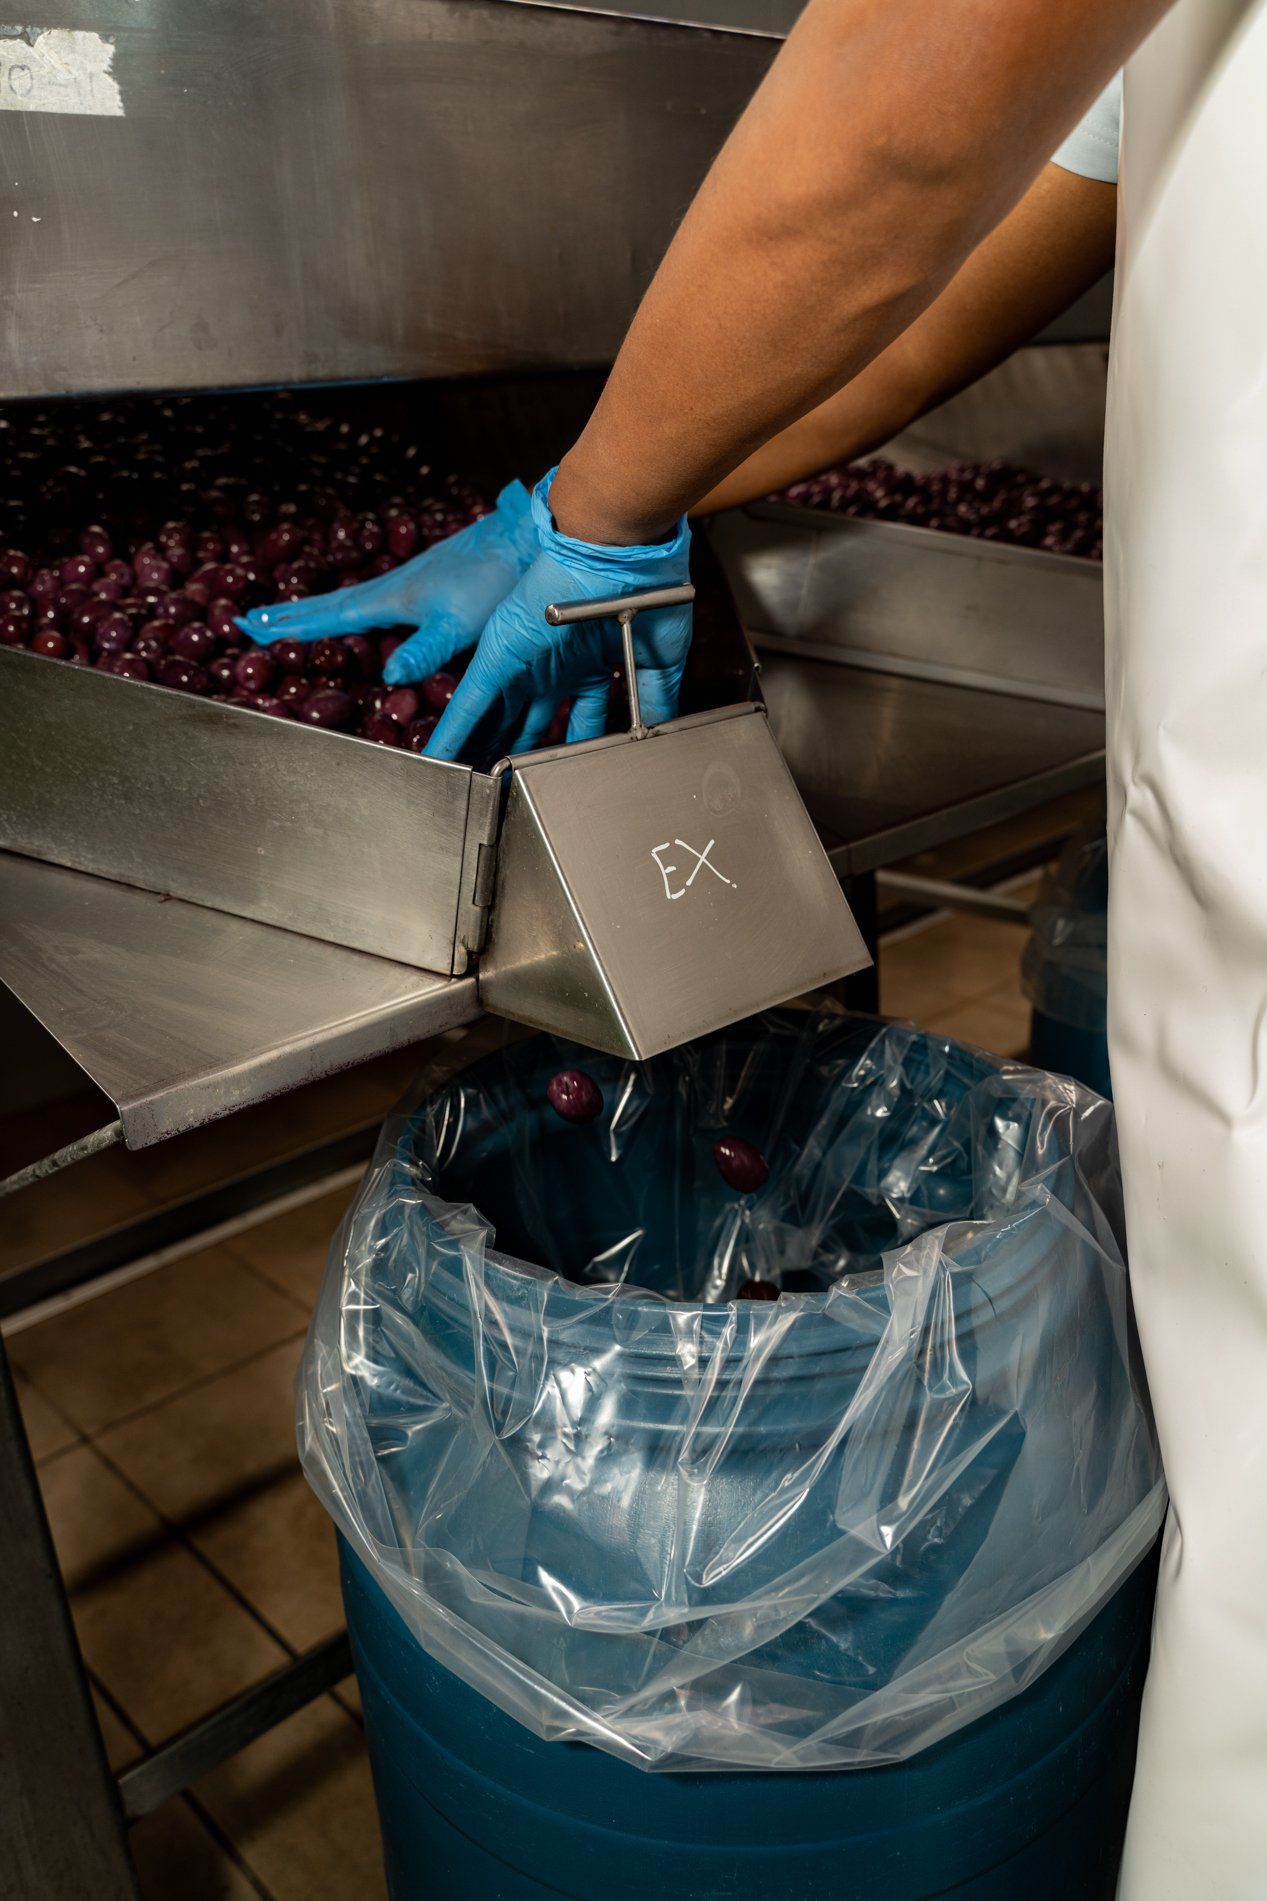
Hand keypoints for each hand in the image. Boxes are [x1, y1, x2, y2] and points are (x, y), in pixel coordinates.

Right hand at [236, 481, 536, 685]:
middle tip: (253, 620)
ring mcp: (414, 584)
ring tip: (296, 620)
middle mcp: (396, 588)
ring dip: (321, 612)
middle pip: (332, 605)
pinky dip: (357, 610)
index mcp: (393, 598)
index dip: (292, 624)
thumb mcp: (460, 624)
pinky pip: (379, 602)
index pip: (329, 615)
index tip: (251, 626)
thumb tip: (387, 675)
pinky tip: (367, 616)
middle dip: (293, 615)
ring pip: (355, 601)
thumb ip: (424, 650)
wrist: (529, 541)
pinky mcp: (435, 584)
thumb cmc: (497, 580)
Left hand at [426, 469, 691, 761]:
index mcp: (588, 666)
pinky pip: (469, 702)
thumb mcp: (661, 658)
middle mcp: (553, 667)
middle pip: (526, 724)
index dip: (567, 752)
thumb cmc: (647, 589)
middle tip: (497, 785)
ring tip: (461, 784)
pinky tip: (438, 758)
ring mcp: (524, 663)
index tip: (558, 777)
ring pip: (493, 719)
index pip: (576, 722)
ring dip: (478, 750)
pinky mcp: (498, 656)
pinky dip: (454, 732)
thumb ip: (655, 698)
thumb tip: (657, 734)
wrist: (621, 551)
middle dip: (512, 754)